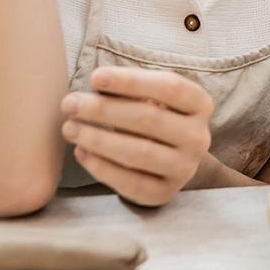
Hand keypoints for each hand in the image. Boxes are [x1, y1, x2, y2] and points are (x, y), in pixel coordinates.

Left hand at [61, 66, 214, 207]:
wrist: (173, 158)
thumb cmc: (156, 117)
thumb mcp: (154, 97)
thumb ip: (131, 89)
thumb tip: (95, 84)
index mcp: (200, 104)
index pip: (168, 87)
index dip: (130, 81)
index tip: (94, 77)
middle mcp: (199, 137)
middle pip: (148, 118)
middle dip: (103, 109)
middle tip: (69, 104)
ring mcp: (185, 168)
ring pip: (138, 152)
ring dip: (98, 139)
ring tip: (69, 128)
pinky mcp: (165, 193)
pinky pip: (130, 183)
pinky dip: (101, 167)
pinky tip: (81, 152)